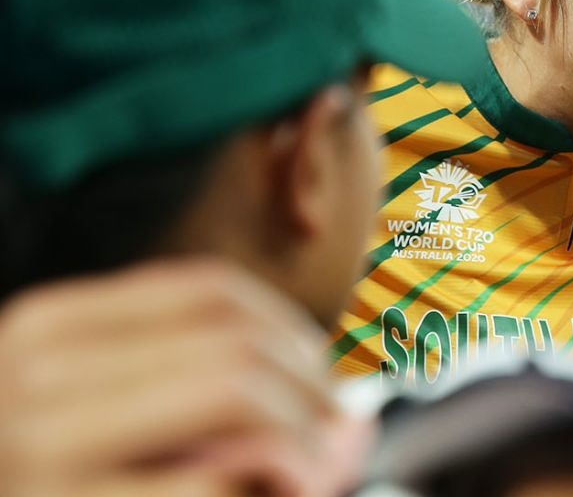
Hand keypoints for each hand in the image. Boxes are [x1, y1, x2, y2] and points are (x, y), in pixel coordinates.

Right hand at [0, 259, 340, 496]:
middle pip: (233, 345)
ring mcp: (37, 449)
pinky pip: (209, 487)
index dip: (291, 330)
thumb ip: (185, 383)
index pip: (208, 292)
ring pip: (233, 394)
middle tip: (340, 437)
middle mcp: (34, 375)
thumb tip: (337, 393)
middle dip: (313, 390)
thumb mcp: (92, 411)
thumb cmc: (60, 483)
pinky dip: (270, 490)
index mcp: (48, 329)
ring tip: (314, 474)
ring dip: (301, 436)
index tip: (326, 374)